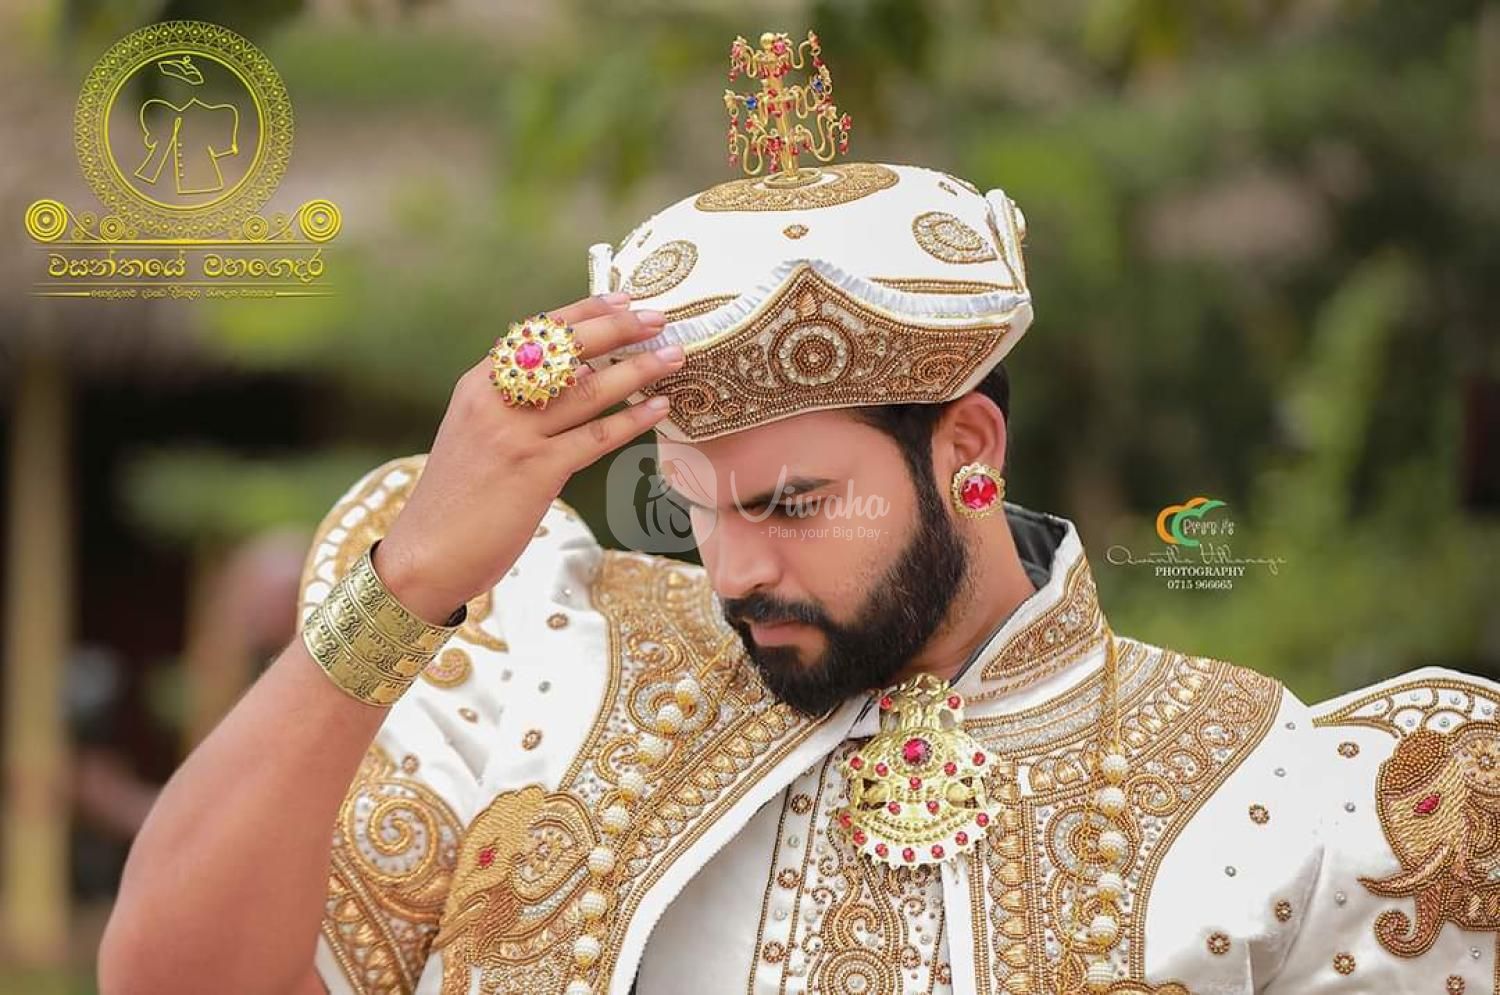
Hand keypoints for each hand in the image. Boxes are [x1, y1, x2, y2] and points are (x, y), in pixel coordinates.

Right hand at [372, 292, 682, 622]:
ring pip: (589, 390)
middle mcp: (495, 401)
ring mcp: (515, 436)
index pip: (537, 332)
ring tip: (674, 357)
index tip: (623, 299)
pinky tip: (658, 408)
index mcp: (478, 384)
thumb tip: (578, 373)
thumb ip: (515, 401)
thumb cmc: (459, 496)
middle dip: (620, 329)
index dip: (586, 312)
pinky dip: (632, 419)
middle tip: (660, 319)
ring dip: (639, 369)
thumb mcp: (476, 433)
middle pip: (568, 350)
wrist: (428, 553)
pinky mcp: (536, 472)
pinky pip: (596, 437)